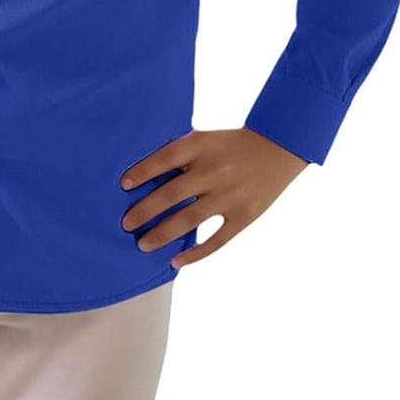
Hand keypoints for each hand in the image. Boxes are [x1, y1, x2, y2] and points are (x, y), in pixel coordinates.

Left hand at [119, 126, 307, 267]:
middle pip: (171, 193)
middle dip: (145, 210)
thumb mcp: (203, 138)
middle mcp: (213, 171)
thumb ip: (178, 154)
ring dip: (162, 234)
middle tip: (125, 224)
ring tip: (143, 245)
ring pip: (188, 219)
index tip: (123, 185)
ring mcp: (229, 195)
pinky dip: (195, 253)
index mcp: (200, 146)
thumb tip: (141, 174)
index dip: (142, 172)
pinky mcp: (244, 216)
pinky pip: (216, 240)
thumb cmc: (228, 144)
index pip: (164, 159)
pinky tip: (176, 261)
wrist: (277, 147)